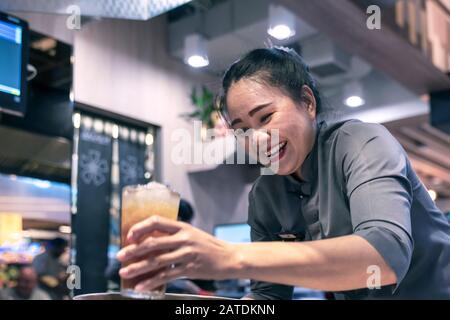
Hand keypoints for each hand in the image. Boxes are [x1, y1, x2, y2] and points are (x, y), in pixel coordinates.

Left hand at [116, 215, 239, 292]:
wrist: (230, 257)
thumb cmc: (209, 246)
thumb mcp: (192, 234)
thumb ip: (175, 236)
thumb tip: (151, 242)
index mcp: (183, 227)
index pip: (157, 221)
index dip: (140, 227)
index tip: (129, 235)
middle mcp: (184, 238)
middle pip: (152, 243)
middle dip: (133, 250)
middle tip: (120, 256)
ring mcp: (187, 254)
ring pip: (156, 261)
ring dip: (137, 267)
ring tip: (124, 272)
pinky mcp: (190, 269)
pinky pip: (166, 276)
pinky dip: (152, 282)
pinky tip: (142, 286)